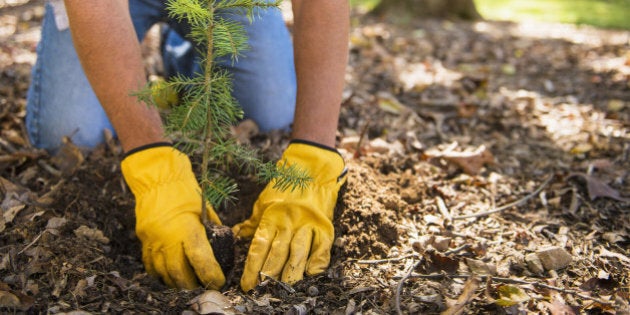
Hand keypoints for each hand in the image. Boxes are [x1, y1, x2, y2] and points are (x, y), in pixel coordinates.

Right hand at [121, 144, 224, 289]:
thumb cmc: (185, 189)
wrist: (157, 177)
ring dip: (176, 282)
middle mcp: (167, 238)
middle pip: (180, 273)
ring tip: (188, 282)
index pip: (201, 260)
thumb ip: (210, 228)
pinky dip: (161, 273)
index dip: (211, 275)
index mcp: (186, 228)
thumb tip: (219, 243)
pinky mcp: (143, 239)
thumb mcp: (204, 208)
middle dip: (193, 283)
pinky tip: (170, 274)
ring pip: (163, 273)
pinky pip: (150, 265)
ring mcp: (152, 240)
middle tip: (203, 283)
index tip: (219, 280)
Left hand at [233, 140, 346, 290]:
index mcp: (272, 216)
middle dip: (269, 274)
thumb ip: (253, 222)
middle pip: (277, 252)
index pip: (259, 247)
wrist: (313, 168)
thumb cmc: (286, 186)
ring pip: (298, 252)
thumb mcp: (265, 202)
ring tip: (283, 287)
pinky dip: (317, 263)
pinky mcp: (325, 226)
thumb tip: (237, 234)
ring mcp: (308, 224)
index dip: (252, 268)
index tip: (247, 285)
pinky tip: (310, 274)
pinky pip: (322, 249)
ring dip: (290, 272)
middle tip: (263, 289)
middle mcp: (289, 221)